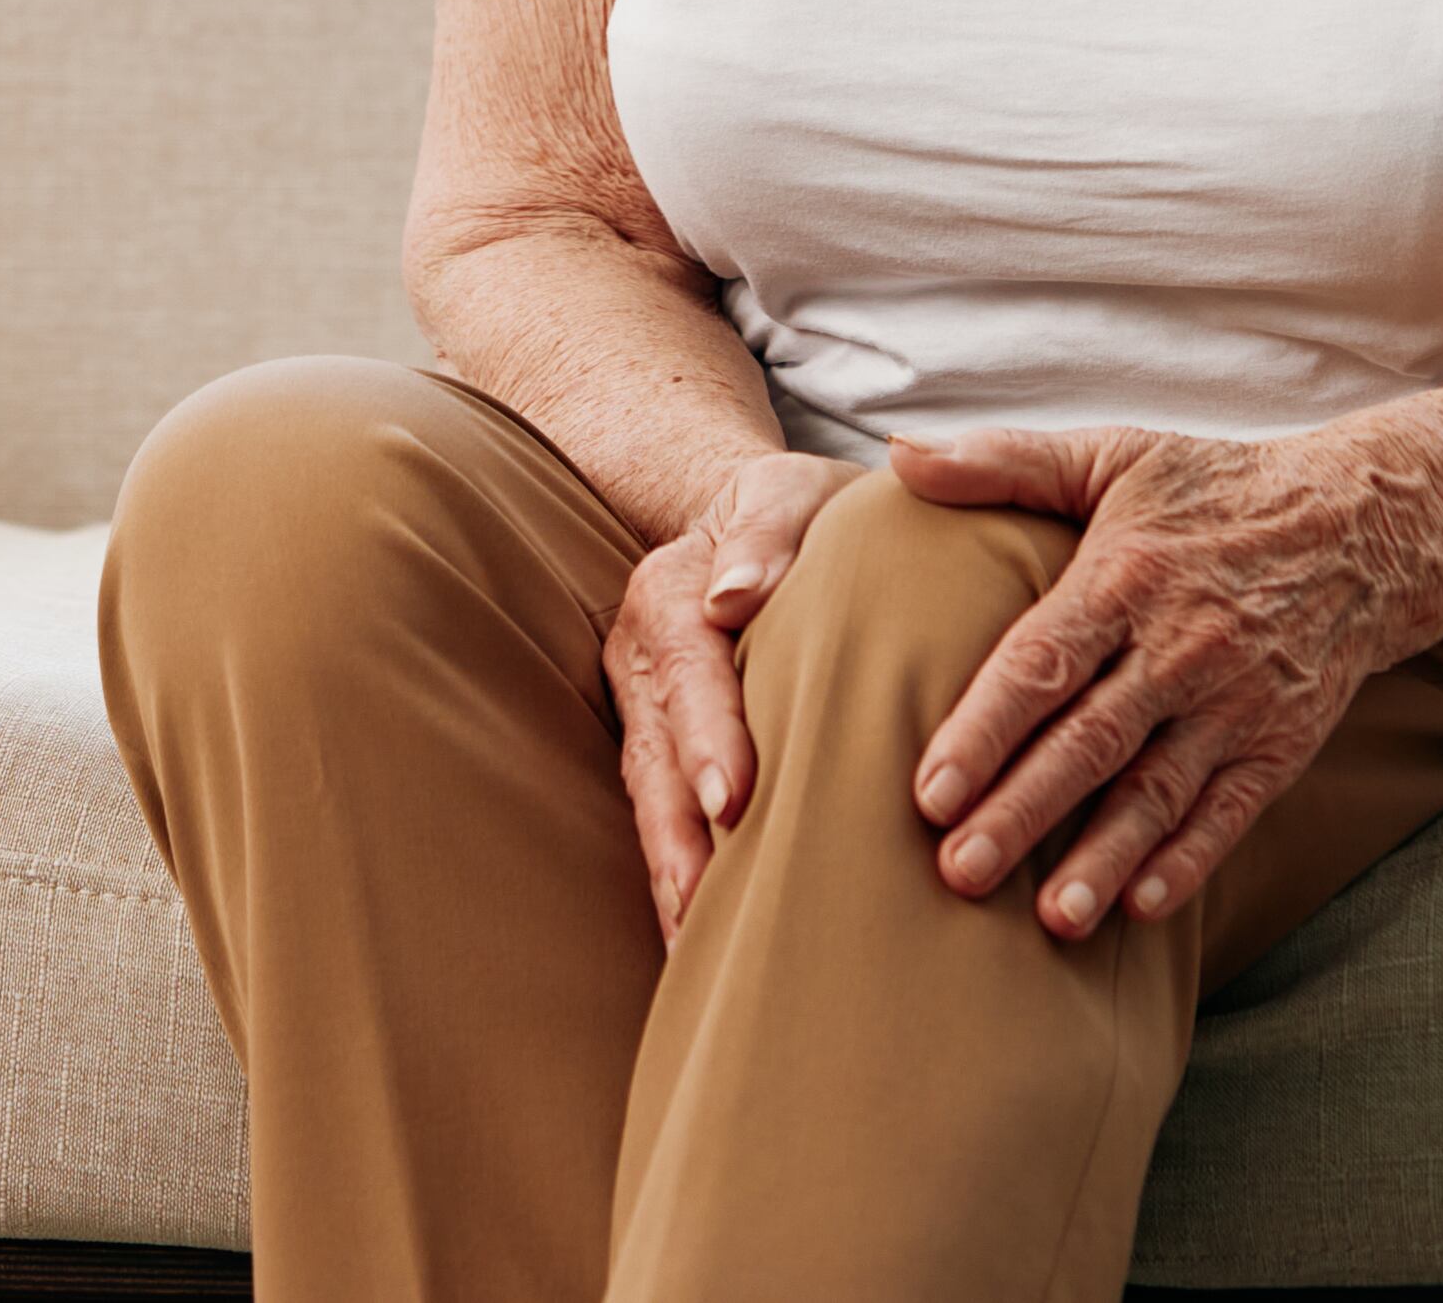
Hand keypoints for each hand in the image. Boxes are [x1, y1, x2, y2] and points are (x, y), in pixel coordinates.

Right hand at [602, 448, 863, 938]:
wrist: (768, 520)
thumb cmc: (799, 511)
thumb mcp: (790, 492)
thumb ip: (769, 531)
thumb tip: (734, 595)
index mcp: (670, 594)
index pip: (686, 669)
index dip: (706, 735)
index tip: (734, 799)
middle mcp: (643, 658)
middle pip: (653, 754)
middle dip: (675, 835)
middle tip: (703, 906)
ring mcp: (645, 709)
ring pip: (649, 797)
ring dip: (669, 872)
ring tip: (693, 949)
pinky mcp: (664, 749)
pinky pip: (664, 815)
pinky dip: (678, 875)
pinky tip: (698, 941)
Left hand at [888, 424, 1427, 942]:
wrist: (1364, 528)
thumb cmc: (1213, 492)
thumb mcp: (1113, 456)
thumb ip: (1003, 462)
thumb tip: (900, 456)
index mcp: (1124, 578)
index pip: (1043, 663)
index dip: (985, 730)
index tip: (927, 792)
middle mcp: (1180, 648)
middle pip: (1090, 743)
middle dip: (1022, 813)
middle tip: (959, 873)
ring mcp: (1234, 704)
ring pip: (1156, 792)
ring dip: (1102, 857)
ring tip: (1051, 918)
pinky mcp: (1279, 745)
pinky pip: (1228, 813)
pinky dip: (1187, 862)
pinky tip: (1140, 907)